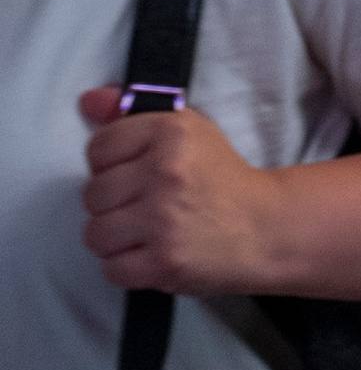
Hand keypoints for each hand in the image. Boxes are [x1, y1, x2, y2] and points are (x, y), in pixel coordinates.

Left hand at [80, 87, 281, 293]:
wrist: (263, 226)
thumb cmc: (222, 179)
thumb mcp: (186, 130)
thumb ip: (130, 114)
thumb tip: (88, 101)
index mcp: (171, 133)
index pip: (99, 148)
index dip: (111, 165)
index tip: (133, 172)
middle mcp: (166, 172)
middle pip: (93, 194)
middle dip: (113, 203)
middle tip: (142, 204)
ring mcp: (163, 219)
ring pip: (96, 234)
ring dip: (116, 238)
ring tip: (144, 231)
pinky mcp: (164, 261)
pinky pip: (112, 269)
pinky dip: (126, 267)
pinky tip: (149, 253)